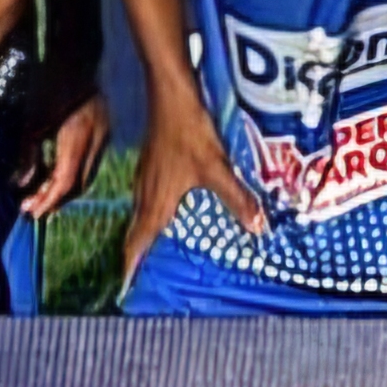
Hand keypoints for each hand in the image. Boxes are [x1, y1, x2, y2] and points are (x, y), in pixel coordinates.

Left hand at [20, 89, 111, 219]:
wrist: (78, 55)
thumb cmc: (49, 83)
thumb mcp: (33, 118)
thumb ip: (28, 152)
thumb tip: (21, 182)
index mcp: (78, 136)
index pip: (66, 181)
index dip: (47, 200)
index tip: (30, 211)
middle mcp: (97, 138)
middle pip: (80, 183)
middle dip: (56, 199)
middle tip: (33, 207)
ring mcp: (105, 133)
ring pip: (87, 173)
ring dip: (65, 187)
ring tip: (41, 194)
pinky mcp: (106, 128)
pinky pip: (91, 159)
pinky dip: (73, 171)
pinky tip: (55, 173)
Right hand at [121, 113, 260, 282]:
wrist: (171, 97)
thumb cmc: (190, 135)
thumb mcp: (217, 169)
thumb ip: (236, 199)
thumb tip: (258, 228)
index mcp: (155, 203)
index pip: (136, 243)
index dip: (132, 267)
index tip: (128, 289)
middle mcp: (144, 194)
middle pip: (136, 232)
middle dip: (139, 255)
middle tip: (146, 277)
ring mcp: (145, 177)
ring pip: (141, 214)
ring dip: (146, 234)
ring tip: (158, 251)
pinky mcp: (151, 164)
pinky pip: (147, 198)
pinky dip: (154, 213)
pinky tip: (170, 210)